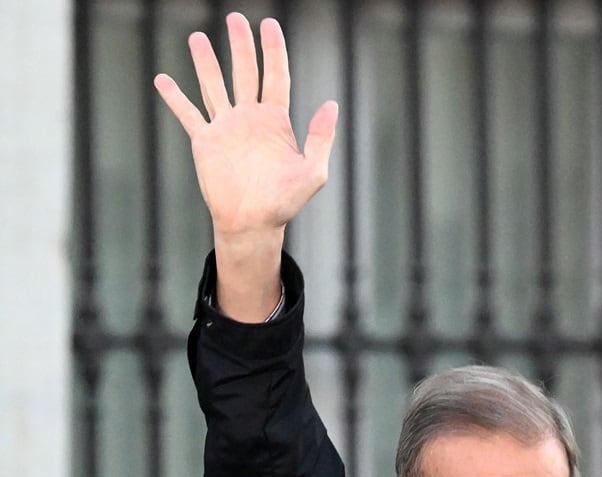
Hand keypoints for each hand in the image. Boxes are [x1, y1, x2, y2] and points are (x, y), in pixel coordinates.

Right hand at [154, 13, 337, 320]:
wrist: (253, 224)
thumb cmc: (285, 202)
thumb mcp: (313, 172)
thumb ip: (321, 138)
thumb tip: (331, 104)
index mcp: (276, 121)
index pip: (276, 76)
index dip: (273, 50)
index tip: (269, 24)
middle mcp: (250, 119)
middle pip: (244, 72)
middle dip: (241, 46)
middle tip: (236, 18)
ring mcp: (226, 128)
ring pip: (214, 86)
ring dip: (206, 62)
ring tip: (198, 37)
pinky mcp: (205, 142)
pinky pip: (189, 114)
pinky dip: (175, 98)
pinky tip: (163, 79)